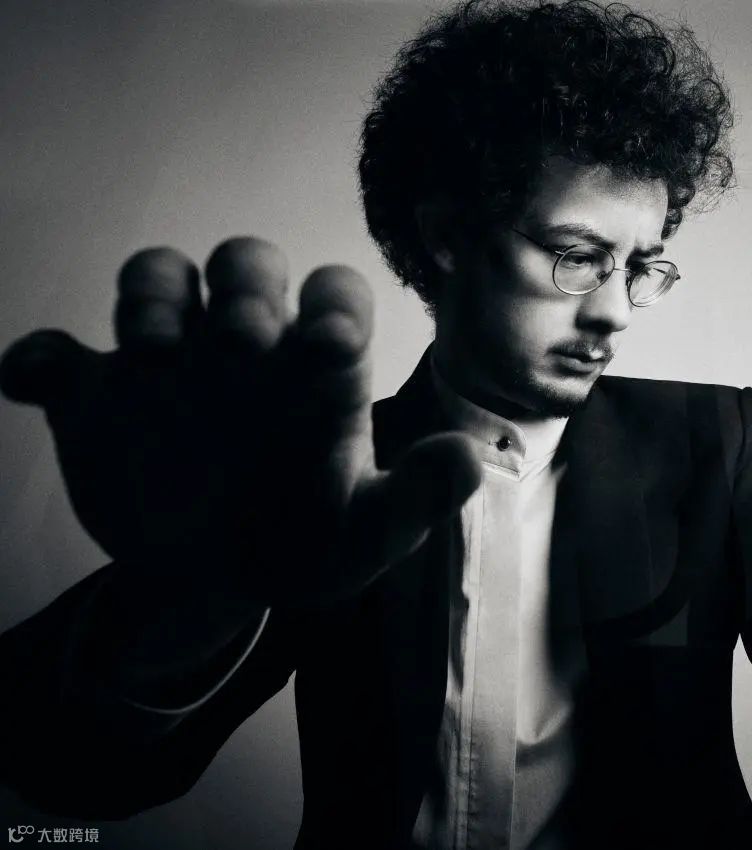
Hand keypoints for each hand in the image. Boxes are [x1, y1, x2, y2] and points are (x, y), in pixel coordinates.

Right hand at [0, 238, 479, 607]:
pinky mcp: (99, 393)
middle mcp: (244, 347)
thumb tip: (472, 461)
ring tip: (152, 356)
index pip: (332, 297)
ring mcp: (169, 362)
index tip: (326, 349)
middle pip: (245, 265)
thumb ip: (415, 500)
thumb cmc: (300, 543)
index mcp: (313, 370)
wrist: (213, 581)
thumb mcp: (362, 536)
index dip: (331, 307)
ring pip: (157, 280)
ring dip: (151, 299)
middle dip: (245, 290)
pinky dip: (41, 359)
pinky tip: (30, 380)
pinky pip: (60, 355)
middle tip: (240, 343)